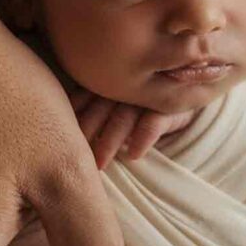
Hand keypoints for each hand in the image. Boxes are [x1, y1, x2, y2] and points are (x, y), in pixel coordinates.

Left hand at [70, 87, 199, 169]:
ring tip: (99, 165)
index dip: (71, 116)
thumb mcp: (116, 94)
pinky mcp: (168, 107)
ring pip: (123, 118)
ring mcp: (146, 95)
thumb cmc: (141, 97)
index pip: (83, 97)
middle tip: (70, 157)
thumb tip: (58, 126)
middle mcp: (125, 85)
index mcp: (107, 80)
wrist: (189, 86)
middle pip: (99, 109)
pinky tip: (134, 154)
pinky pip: (154, 121)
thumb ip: (91, 102)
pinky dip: (144, 137)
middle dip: (86, 133)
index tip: (57, 136)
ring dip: (110, 141)